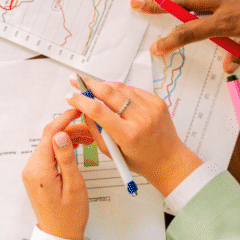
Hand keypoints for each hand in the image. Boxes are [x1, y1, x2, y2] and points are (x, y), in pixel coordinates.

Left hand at [21, 107, 94, 239]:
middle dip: (70, 129)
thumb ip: (66, 157)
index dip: (64, 119)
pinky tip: (76, 148)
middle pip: (50, 137)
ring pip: (50, 144)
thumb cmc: (69, 215)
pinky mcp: (36, 174)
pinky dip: (62, 148)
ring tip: (88, 139)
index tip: (77, 109)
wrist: (59, 235)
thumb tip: (61, 134)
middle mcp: (31, 168)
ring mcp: (32, 171)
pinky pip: (49, 154)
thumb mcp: (74, 185)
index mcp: (39, 170)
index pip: (50, 134)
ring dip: (68, 138)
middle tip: (90, 129)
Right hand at [65, 77, 202, 196]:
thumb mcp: (111, 152)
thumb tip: (83, 109)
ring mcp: (151, 107)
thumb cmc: (140, 159)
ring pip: (121, 88)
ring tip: (93, 88)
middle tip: (76, 80)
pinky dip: (121, 91)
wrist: (168, 159)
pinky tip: (115, 97)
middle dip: (89, 84)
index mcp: (128, 134)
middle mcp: (141, 118)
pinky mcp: (157, 101)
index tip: (71, 97)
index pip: (99, 111)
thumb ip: (95, 130)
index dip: (81, 101)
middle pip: (109, 92)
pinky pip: (133, 90)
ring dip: (104, 86)